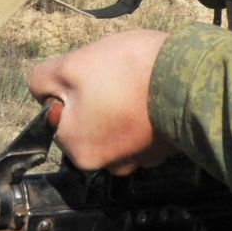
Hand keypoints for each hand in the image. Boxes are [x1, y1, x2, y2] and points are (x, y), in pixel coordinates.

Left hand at [29, 30, 178, 173]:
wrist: (192, 77)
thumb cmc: (128, 72)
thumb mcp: (70, 65)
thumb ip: (41, 80)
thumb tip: (39, 91)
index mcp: (80, 151)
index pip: (59, 118)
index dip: (69, 91)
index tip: (88, 77)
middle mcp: (109, 165)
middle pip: (88, 123)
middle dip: (96, 99)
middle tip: (114, 77)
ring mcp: (141, 160)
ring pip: (116, 125)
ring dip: (122, 104)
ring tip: (136, 83)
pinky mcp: (165, 149)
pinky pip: (143, 127)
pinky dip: (144, 111)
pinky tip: (151, 92)